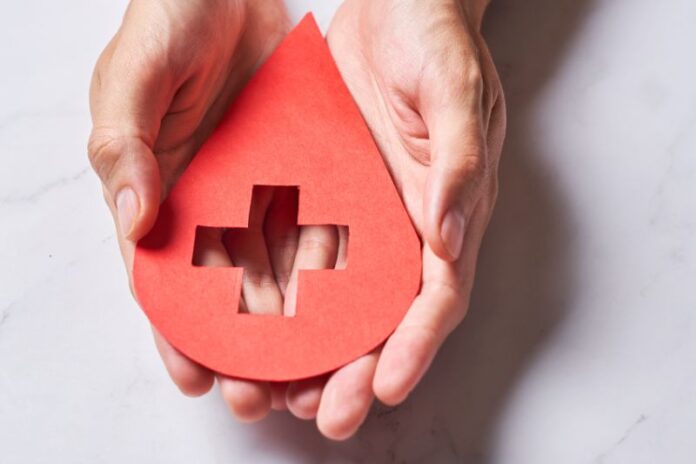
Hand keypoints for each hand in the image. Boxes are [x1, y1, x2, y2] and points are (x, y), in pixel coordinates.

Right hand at [87, 0, 292, 419]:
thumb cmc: (173, 23)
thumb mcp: (134, 75)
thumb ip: (124, 142)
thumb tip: (132, 218)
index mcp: (160, 197)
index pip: (163, 283)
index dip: (178, 332)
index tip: (199, 376)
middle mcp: (210, 209)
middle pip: (224, 298)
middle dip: (244, 352)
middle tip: (266, 396)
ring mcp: (260, 197)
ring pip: (276, 279)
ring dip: (292, 331)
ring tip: (312, 376)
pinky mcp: (305, 178)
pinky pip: (318, 234)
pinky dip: (329, 276)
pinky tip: (346, 310)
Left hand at [314, 0, 506, 436]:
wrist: (395, 2)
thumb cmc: (436, 40)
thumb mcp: (457, 92)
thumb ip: (458, 163)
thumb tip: (448, 237)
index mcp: (448, 211)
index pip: (437, 297)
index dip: (415, 347)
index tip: (386, 388)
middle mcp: (406, 227)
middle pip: (386, 317)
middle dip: (358, 370)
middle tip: (323, 415)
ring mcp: (365, 215)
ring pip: (340, 300)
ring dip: (314, 350)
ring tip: (279, 392)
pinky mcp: (327, 195)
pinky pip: (302, 252)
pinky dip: (282, 294)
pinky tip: (252, 322)